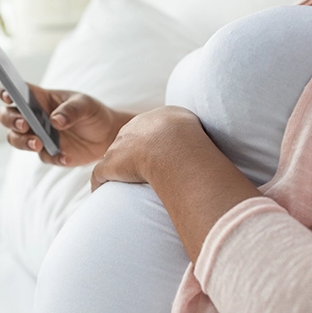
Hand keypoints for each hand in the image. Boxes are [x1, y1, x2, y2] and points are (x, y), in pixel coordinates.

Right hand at [0, 84, 129, 166]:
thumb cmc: (92, 113)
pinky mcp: (49, 153)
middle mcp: (33, 117)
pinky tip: (65, 157)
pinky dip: (53, 157)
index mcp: (38, 98)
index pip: (13, 92)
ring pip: (16, 139)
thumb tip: (55, 121)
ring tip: (39, 143)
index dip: (5, 92)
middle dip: (11, 120)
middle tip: (25, 125)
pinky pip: (44, 157)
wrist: (107, 135)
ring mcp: (38, 136)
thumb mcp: (85, 105)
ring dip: (23, 142)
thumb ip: (71, 110)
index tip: (9, 96)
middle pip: (6, 117)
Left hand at [91, 106, 205, 190]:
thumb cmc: (190, 140)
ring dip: (114, 170)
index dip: (149, 144)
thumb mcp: (200, 131)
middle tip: (136, 171)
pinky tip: (100, 193)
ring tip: (118, 185)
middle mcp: (133, 129)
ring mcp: (119, 147)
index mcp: (153, 119)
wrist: (172, 144)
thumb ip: (201, 140)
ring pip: (112, 158)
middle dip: (128, 155)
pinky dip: (99, 184)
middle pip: (126, 142)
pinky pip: (99, 175)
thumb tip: (212, 152)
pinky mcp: (109, 165)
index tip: (154, 156)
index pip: (146, 131)